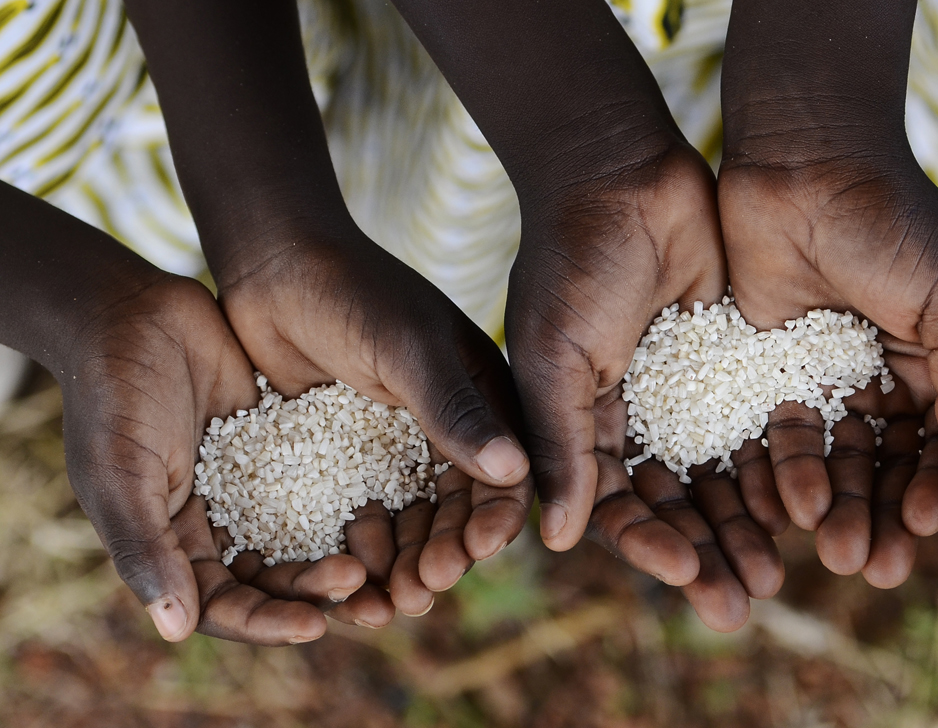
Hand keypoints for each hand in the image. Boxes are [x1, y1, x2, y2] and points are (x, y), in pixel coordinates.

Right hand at [63, 274, 387, 642]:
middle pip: (278, 578)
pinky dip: (361, 500)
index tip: (315, 625)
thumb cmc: (111, 396)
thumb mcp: (120, 475)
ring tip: (394, 564)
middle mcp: (220, 523)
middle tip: (369, 590)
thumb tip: (177, 629)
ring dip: (350, 556)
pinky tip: (401, 508)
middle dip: (321, 593)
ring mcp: (258, 485)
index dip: (268, 621)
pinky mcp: (290, 444)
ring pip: (312, 535)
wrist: (132, 312)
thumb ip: (145, 548)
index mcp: (174, 544)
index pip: (225, 605)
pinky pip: (331, 482)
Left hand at [214, 220, 532, 617]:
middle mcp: (445, 431)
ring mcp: (393, 448)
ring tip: (380, 606)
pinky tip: (340, 583)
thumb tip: (515, 472)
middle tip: (420, 593)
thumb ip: (455, 410)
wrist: (269, 264)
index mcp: (482, 400)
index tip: (475, 554)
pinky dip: (355, 555)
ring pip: (409, 527)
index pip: (505, 475)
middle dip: (444, 558)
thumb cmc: (350, 291)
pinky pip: (358, 520)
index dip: (494, 521)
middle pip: (457, 514)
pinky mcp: (343, 461)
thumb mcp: (407, 349)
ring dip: (402, 568)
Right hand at [506, 145, 782, 630]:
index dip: (649, 545)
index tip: (687, 578)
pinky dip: (781, 466)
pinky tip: (810, 504)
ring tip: (785, 571)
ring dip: (749, 524)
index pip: (617, 506)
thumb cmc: (572, 261)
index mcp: (583, 426)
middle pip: (678, 505)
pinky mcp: (737, 364)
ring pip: (725, 476)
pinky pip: (762, 427)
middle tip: (746, 603)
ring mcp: (689, 394)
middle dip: (709, 553)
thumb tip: (556, 539)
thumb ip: (560, 441)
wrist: (625, 173)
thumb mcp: (553, 356)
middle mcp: (636, 420)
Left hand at [719, 151, 937, 587]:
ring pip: (834, 461)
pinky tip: (785, 508)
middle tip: (875, 566)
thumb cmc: (892, 219)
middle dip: (884, 515)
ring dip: (836, 506)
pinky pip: (776, 435)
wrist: (801, 159)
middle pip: (887, 467)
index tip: (926, 530)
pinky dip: (782, 474)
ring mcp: (827, 376)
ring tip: (833, 547)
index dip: (936, 490)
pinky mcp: (769, 371)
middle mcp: (886, 378)